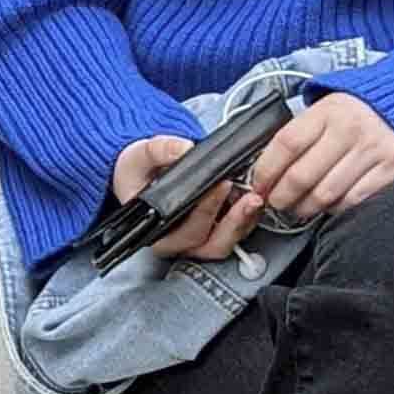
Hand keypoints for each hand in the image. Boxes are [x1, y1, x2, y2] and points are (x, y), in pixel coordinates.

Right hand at [109, 130, 267, 263]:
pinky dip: (247, 219)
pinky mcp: (214, 232)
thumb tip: (183, 148)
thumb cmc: (137, 172)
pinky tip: (253, 198)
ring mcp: (198, 240)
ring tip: (255, 198)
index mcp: (156, 232)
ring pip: (226, 243)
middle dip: (233, 221)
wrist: (142, 175)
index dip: (205, 212)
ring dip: (244, 223)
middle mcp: (178, 242)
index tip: (220, 185)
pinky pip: (234, 234)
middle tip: (248, 196)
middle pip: (211, 244)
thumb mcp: (140, 155)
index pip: (185, 232)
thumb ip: (159, 150)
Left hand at [242, 90, 393, 223]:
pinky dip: (335, 209)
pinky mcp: (393, 168)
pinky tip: (328, 205)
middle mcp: (351, 128)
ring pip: (325, 194)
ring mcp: (373, 149)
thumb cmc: (358, 111)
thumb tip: (267, 169)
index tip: (258, 185)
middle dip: (280, 197)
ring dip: (305, 208)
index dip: (266, 171)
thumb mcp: (328, 108)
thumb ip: (302, 132)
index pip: (286, 144)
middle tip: (275, 202)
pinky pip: (353, 201)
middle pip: (301, 176)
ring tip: (299, 207)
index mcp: (329, 110)